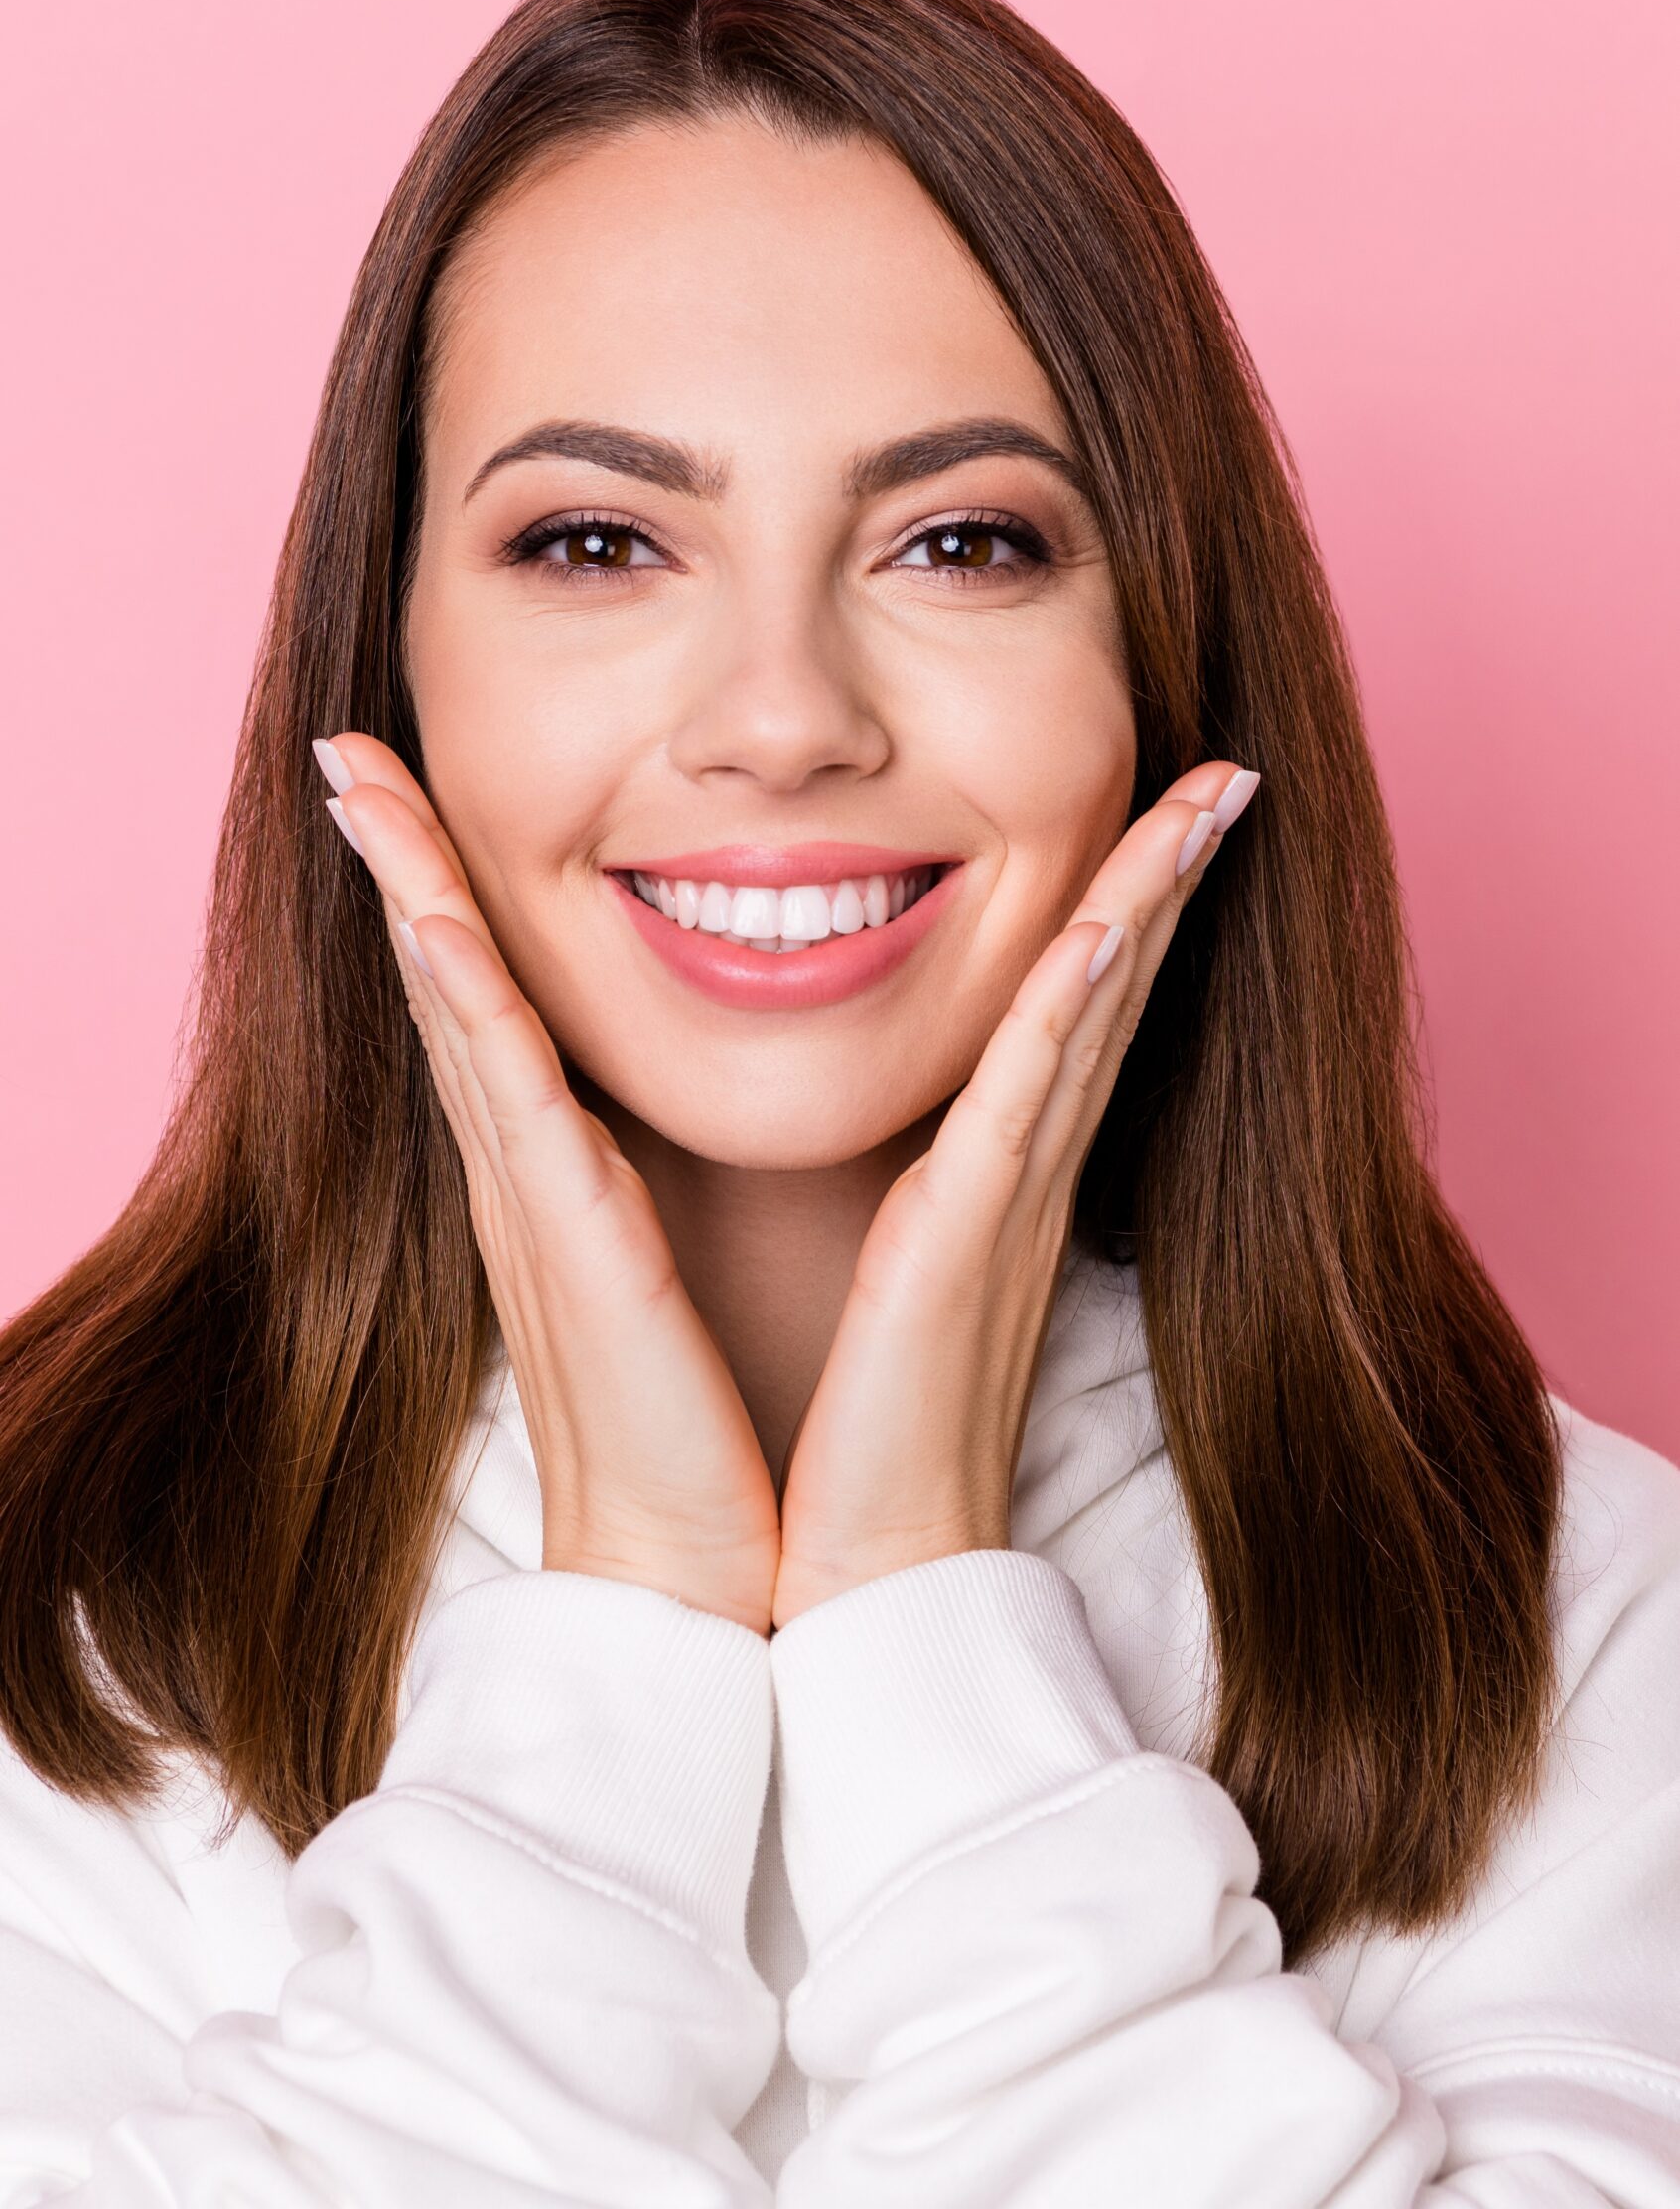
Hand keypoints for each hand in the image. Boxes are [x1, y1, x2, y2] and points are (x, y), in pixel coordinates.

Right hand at [313, 732, 783, 1637]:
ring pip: (457, 1006)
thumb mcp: (679, 1270)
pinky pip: (508, 1088)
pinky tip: (428, 910)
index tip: (406, 794)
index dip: (443, 895)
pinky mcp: (567, 1238)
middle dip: (398, 859)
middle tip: (344, 749)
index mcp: (563, 1175)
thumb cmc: (704, 1425)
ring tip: (358, 778)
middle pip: (449, 982)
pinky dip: (463, 989)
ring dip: (408, 885)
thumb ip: (663, 1185)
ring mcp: (533, 1200)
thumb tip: (669, 1125)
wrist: (694, 1570)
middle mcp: (528, 1173)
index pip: (492, 1004)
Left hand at [770, 761, 1260, 1629]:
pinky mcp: (966, 1237)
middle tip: (1223, 774)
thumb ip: (898, 1198)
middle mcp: (1018, 1176)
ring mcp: (1005, 1201)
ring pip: (1090, 1016)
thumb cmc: (847, 1434)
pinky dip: (1074, 1003)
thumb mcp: (876, 1279)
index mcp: (990, 1181)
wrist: (846, 1569)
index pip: (1070, 1018)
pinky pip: (1027, 1094)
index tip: (1161, 822)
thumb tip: (891, 1151)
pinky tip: (1103, 922)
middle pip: (1111, 993)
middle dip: (1163, 876)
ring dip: (1145, 900)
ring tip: (1203, 798)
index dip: (1124, 915)